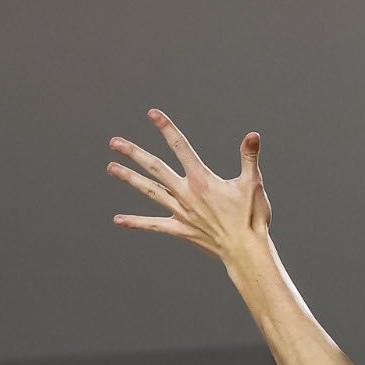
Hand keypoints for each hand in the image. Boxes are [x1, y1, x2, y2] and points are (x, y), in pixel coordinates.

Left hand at [108, 110, 270, 261]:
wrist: (245, 250)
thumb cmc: (251, 218)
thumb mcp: (253, 184)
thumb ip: (249, 157)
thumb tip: (253, 135)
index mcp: (202, 179)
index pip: (181, 147)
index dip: (166, 128)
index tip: (153, 114)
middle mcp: (186, 193)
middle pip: (155, 168)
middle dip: (134, 153)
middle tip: (115, 142)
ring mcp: (181, 211)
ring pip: (150, 191)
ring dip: (129, 178)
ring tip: (111, 167)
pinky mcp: (181, 229)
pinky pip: (154, 224)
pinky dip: (136, 222)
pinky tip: (118, 220)